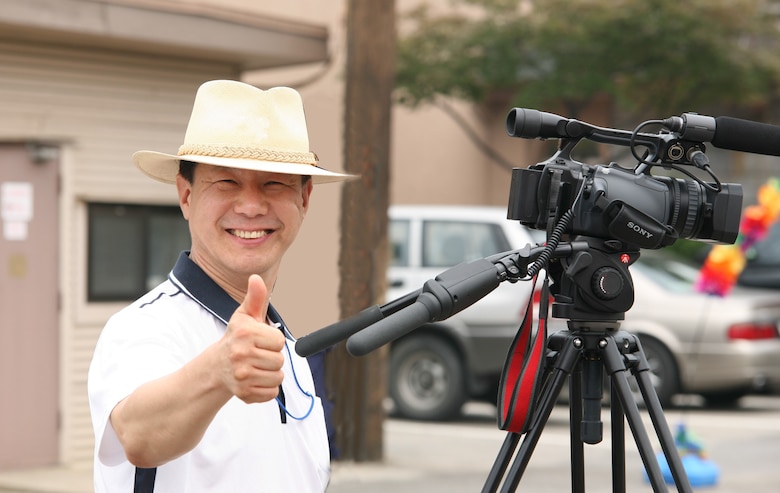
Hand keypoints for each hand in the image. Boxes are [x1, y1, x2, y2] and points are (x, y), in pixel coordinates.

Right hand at [219, 274, 285, 402]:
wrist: (217, 366)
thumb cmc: (237, 337)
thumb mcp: (245, 316)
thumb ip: (255, 297)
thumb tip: (256, 278)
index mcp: (245, 334)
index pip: (279, 341)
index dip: (273, 341)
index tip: (260, 341)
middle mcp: (241, 355)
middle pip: (280, 360)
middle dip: (272, 357)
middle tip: (257, 354)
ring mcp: (241, 376)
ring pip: (278, 378)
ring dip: (271, 373)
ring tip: (256, 366)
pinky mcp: (244, 393)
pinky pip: (272, 393)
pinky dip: (267, 388)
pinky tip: (254, 379)